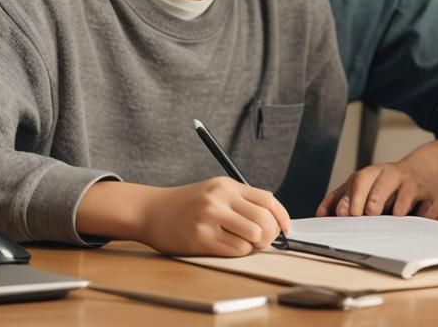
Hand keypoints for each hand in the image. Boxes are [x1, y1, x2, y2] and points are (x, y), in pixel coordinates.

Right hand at [138, 177, 290, 255]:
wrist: (151, 211)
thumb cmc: (187, 205)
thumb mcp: (215, 191)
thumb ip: (241, 201)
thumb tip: (274, 221)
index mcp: (227, 185)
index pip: (268, 200)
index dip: (282, 218)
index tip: (286, 230)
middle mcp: (220, 198)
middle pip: (264, 220)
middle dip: (269, 235)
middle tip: (262, 241)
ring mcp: (210, 217)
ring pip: (253, 236)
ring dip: (254, 245)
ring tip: (244, 244)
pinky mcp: (201, 238)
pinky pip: (236, 250)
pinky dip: (239, 252)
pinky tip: (227, 247)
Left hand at [317, 143, 437, 217]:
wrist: (429, 168)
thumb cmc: (391, 182)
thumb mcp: (367, 183)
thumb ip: (343, 196)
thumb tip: (321, 214)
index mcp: (374, 173)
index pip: (359, 180)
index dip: (350, 197)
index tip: (342, 214)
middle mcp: (394, 175)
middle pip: (380, 182)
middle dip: (370, 199)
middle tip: (363, 216)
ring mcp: (415, 184)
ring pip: (405, 190)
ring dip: (396, 205)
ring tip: (388, 216)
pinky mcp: (434, 196)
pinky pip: (428, 205)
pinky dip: (421, 213)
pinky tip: (412, 219)